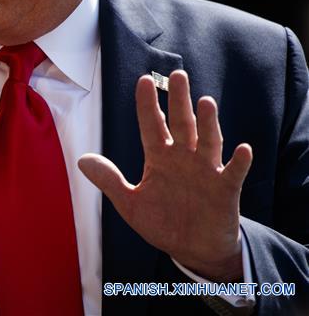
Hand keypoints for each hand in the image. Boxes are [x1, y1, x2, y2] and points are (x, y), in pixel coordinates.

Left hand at [78, 70, 251, 281]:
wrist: (192, 250)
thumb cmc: (162, 222)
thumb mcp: (130, 203)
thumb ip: (110, 181)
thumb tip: (82, 160)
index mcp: (160, 157)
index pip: (152, 125)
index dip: (147, 104)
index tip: (144, 80)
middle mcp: (184, 158)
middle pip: (182, 123)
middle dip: (179, 100)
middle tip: (177, 75)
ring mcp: (206, 171)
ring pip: (207, 141)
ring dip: (208, 123)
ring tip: (205, 101)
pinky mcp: (225, 190)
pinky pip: (233, 173)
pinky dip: (239, 162)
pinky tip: (243, 149)